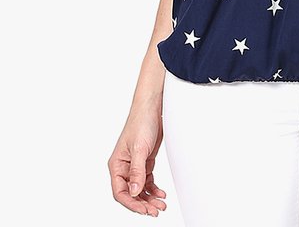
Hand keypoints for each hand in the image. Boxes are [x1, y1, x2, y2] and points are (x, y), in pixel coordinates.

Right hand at [108, 101, 166, 216]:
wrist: (152, 107)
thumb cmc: (141, 122)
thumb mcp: (139, 148)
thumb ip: (137, 171)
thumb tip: (134, 192)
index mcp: (116, 165)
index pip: (120, 192)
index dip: (131, 203)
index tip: (144, 210)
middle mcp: (124, 167)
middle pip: (131, 193)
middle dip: (143, 203)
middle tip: (155, 211)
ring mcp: (135, 165)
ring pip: (140, 188)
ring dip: (149, 198)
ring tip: (161, 205)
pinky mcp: (145, 161)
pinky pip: (147, 180)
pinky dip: (154, 188)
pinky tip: (161, 193)